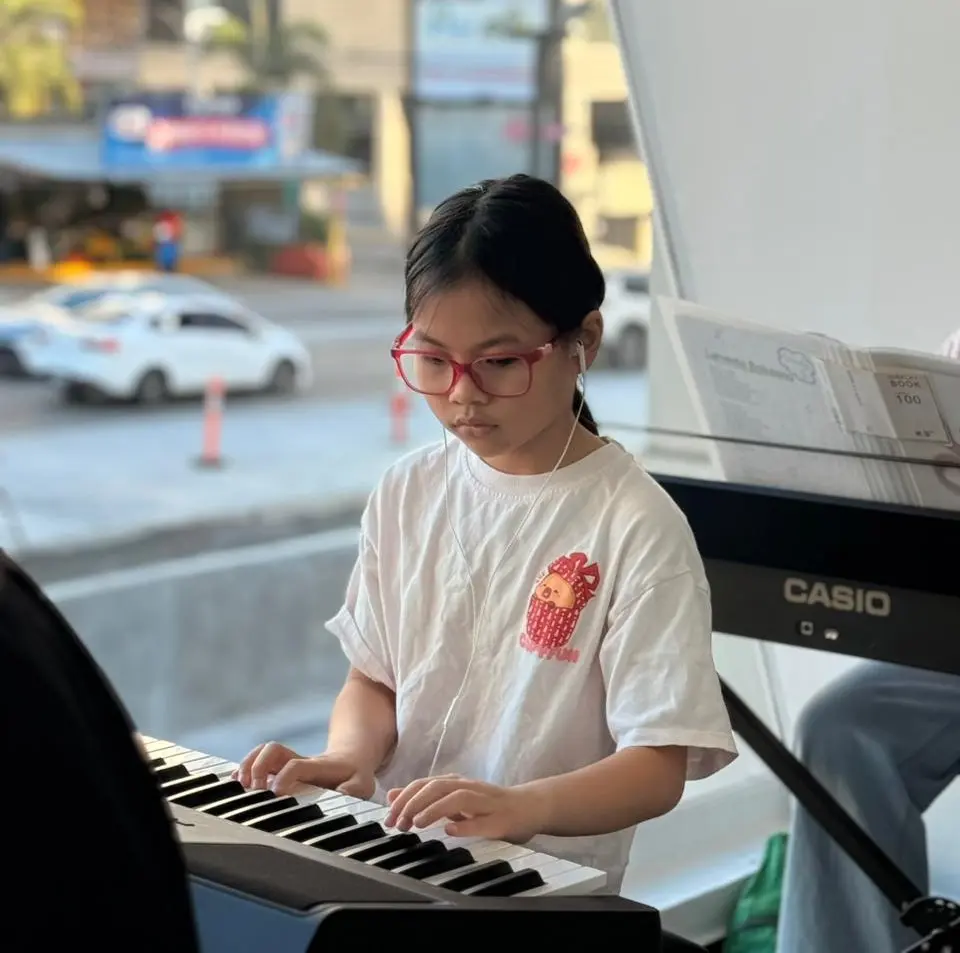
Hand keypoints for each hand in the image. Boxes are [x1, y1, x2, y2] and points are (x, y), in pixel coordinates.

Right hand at [232, 741, 374, 797]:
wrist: (352, 758)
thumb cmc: (355, 775)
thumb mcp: (362, 783)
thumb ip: (354, 789)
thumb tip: (344, 794)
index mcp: (317, 766)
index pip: (295, 765)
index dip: (283, 777)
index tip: (275, 793)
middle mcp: (299, 760)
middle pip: (273, 750)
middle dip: (258, 766)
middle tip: (255, 790)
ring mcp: (289, 762)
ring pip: (263, 752)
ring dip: (248, 765)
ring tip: (241, 785)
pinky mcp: (282, 766)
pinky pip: (259, 761)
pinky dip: (245, 769)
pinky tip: (236, 782)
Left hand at [384, 774, 548, 842]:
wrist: (529, 806)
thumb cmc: (489, 805)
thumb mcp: (452, 799)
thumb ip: (424, 797)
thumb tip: (393, 795)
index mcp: (456, 783)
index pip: (424, 784)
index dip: (404, 799)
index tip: (389, 818)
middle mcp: (469, 788)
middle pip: (437, 787)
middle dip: (413, 803)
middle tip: (399, 824)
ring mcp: (485, 802)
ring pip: (457, 797)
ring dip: (435, 809)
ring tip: (418, 823)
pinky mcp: (501, 819)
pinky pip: (482, 820)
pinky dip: (465, 824)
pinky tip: (452, 830)